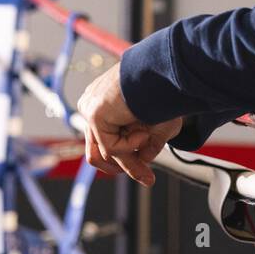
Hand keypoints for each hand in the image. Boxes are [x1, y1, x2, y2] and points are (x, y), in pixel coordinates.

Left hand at [76, 63, 183, 185]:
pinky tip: (143, 130)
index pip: (105, 140)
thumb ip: (147, 145)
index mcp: (103, 103)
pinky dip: (131, 145)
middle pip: (100, 151)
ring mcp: (90, 109)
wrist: (162, 74)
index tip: (148, 177)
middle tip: (148, 179)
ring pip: (104, 153)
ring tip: (148, 149)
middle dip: (126, 168)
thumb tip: (143, 163)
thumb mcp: (157, 126)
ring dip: (129, 159)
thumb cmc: (163, 92)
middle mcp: (93, 105)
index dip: (126, 161)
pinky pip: (110, 147)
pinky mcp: (94, 114)